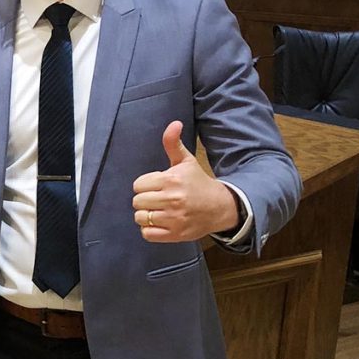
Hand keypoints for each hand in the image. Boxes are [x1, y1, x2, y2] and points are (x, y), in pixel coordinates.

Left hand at [131, 121, 239, 242]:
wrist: (220, 207)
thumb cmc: (198, 182)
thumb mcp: (186, 161)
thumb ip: (173, 143)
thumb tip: (174, 123)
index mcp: (171, 180)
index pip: (138, 185)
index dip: (144, 185)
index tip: (156, 186)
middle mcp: (172, 199)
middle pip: (137, 201)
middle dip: (144, 199)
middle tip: (156, 199)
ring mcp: (173, 218)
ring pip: (140, 218)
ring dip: (146, 215)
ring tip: (157, 211)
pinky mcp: (175, 234)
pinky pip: (147, 234)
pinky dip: (149, 230)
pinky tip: (159, 223)